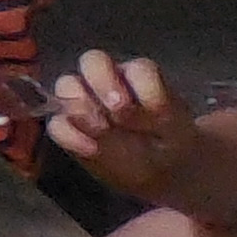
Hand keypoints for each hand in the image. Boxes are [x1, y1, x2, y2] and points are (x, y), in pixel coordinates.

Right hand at [40, 49, 202, 199]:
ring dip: (81, 105)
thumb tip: (131, 109)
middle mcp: (108, 81)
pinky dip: (70, 135)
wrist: (159, 175)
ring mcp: (85, 103)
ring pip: (67, 85)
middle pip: (93, 61)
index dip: (142, 87)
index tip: (155, 113)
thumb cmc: (171, 144)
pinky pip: (57, 124)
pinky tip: (90, 150)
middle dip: (103, 81)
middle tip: (116, 110)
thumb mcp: (180, 130)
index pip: (137, 68)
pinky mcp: (70, 129)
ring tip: (101, 131)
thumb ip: (161, 113)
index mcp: (139, 77)